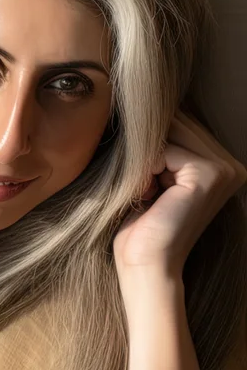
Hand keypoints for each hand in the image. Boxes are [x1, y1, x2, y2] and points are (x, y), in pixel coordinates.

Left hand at [113, 109, 246, 279]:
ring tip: (146, 190)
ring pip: (169, 133)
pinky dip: (145, 169)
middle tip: (142, 185)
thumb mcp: (150, 175)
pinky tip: (149, 194)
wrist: (144, 262)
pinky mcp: (210, 174)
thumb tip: (141, 107)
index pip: (178, 122)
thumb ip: (156, 145)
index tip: (142, 175)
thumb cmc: (139, 223)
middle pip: (175, 122)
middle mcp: (229, 164)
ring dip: (144, 159)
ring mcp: (225, 168)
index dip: (147, 141)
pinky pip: (163, 149)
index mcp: (219, 163)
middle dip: (146, 147)